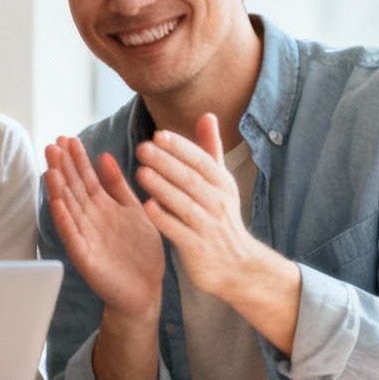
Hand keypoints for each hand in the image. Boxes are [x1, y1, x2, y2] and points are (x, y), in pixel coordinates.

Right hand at [43, 136, 162, 321]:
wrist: (145, 291)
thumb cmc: (141, 254)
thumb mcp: (135, 212)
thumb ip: (119, 187)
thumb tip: (105, 156)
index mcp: (103, 207)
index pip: (86, 178)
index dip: (77, 159)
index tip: (67, 138)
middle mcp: (90, 219)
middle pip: (73, 188)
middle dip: (63, 167)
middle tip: (52, 145)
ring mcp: (86, 237)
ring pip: (69, 209)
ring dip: (58, 190)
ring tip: (51, 169)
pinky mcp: (85, 257)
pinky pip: (73, 237)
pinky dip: (64, 221)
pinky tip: (57, 205)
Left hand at [134, 114, 282, 304]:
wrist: (237, 265)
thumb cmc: (221, 217)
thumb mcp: (220, 183)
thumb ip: (210, 150)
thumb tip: (207, 115)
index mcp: (221, 184)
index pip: (201, 161)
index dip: (181, 148)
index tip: (158, 134)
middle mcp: (217, 203)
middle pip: (191, 180)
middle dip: (167, 163)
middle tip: (142, 148)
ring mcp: (208, 226)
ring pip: (184, 204)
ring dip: (163, 188)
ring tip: (141, 173)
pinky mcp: (197, 248)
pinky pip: (180, 232)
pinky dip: (165, 219)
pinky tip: (147, 207)